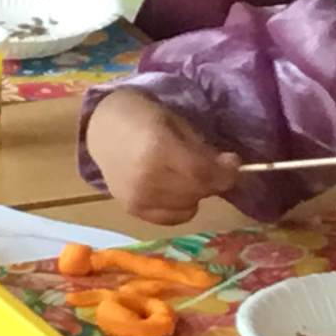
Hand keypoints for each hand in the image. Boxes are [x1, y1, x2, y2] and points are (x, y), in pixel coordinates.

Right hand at [84, 88, 241, 224]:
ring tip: (185, 174)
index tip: (232, 163)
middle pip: (198, 191)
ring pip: (189, 205)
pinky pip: (172, 217)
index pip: (204, 174)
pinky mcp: (133, 209)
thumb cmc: (145, 119)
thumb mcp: (177, 124)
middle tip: (209, 167)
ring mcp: (137, 197)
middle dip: (212, 180)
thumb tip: (230, 168)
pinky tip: (175, 189)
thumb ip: (203, 149)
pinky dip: (182, 205)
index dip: (226, 172)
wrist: (103, 128)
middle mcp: (146, 179)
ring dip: (197, 192)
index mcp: (157, 150)